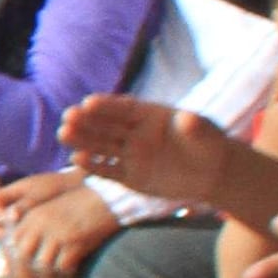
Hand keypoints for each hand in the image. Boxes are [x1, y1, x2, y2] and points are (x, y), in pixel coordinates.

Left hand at [0, 169, 121, 277]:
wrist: (105, 198)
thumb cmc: (78, 208)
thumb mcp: (49, 214)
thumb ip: (32, 231)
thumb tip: (20, 256)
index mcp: (31, 217)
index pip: (10, 245)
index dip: (12, 264)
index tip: (18, 277)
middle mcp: (40, 224)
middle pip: (21, 257)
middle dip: (24, 277)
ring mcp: (57, 233)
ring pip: (41, 266)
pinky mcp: (75, 241)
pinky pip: (63, 268)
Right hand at [66, 93, 229, 205]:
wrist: (213, 173)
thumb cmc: (209, 145)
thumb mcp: (206, 133)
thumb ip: (194, 126)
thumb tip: (186, 118)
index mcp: (149, 116)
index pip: (124, 108)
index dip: (107, 105)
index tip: (89, 102)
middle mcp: (135, 133)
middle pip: (106, 126)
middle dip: (87, 121)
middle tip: (68, 117)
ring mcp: (130, 154)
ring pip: (102, 145)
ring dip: (83, 140)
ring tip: (64, 134)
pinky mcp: (130, 175)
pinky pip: (108, 169)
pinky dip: (94, 165)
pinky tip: (77, 159)